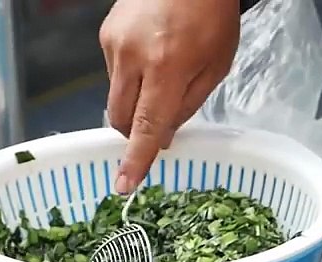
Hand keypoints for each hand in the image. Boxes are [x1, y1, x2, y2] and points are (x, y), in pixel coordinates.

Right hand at [99, 0, 239, 192]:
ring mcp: (113, 43)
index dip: (136, 159)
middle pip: (120, 117)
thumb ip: (187, 106)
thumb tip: (164, 138)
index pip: (146, 126)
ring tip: (162, 75)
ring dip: (135, 102)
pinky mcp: (105, 34)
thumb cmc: (212, 15)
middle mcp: (132, 56)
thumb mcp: (215, 67)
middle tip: (159, 127)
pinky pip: (114, 73)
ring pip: (116, 96)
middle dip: (136, 131)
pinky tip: (152, 56)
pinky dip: (131, 78)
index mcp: (166, 67)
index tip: (123, 185)